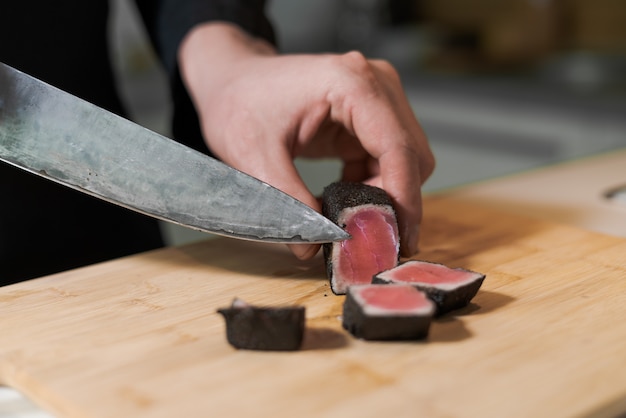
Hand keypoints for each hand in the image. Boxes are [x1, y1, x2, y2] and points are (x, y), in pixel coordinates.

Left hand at [179, 22, 434, 259]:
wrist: (232, 79)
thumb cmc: (239, 102)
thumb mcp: (255, 155)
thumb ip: (288, 203)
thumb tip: (312, 248)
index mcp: (351, 83)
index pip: (396, 148)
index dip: (402, 199)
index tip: (398, 240)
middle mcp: (375, 84)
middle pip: (411, 155)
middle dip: (396, 202)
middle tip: (373, 241)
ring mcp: (376, 99)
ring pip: (405, 160)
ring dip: (386, 196)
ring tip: (356, 225)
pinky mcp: (367, 117)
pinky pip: (387, 159)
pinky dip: (374, 186)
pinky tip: (348, 205)